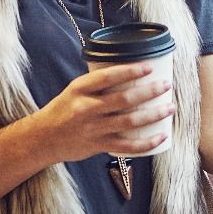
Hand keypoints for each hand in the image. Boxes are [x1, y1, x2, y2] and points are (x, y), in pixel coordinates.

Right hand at [31, 63, 173, 162]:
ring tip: (169, 107)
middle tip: (166, 85)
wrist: (42, 139)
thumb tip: (132, 72)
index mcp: (80, 89)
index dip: (130, 71)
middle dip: (149, 91)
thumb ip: (99, 84)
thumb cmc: (64, 110)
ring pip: (129, 121)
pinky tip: (160, 137)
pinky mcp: (97, 145)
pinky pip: (126, 146)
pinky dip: (146, 143)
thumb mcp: (76, 91)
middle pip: (124, 99)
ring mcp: (92, 128)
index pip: (108, 77)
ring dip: (153, 115)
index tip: (149, 67)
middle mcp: (86, 108)